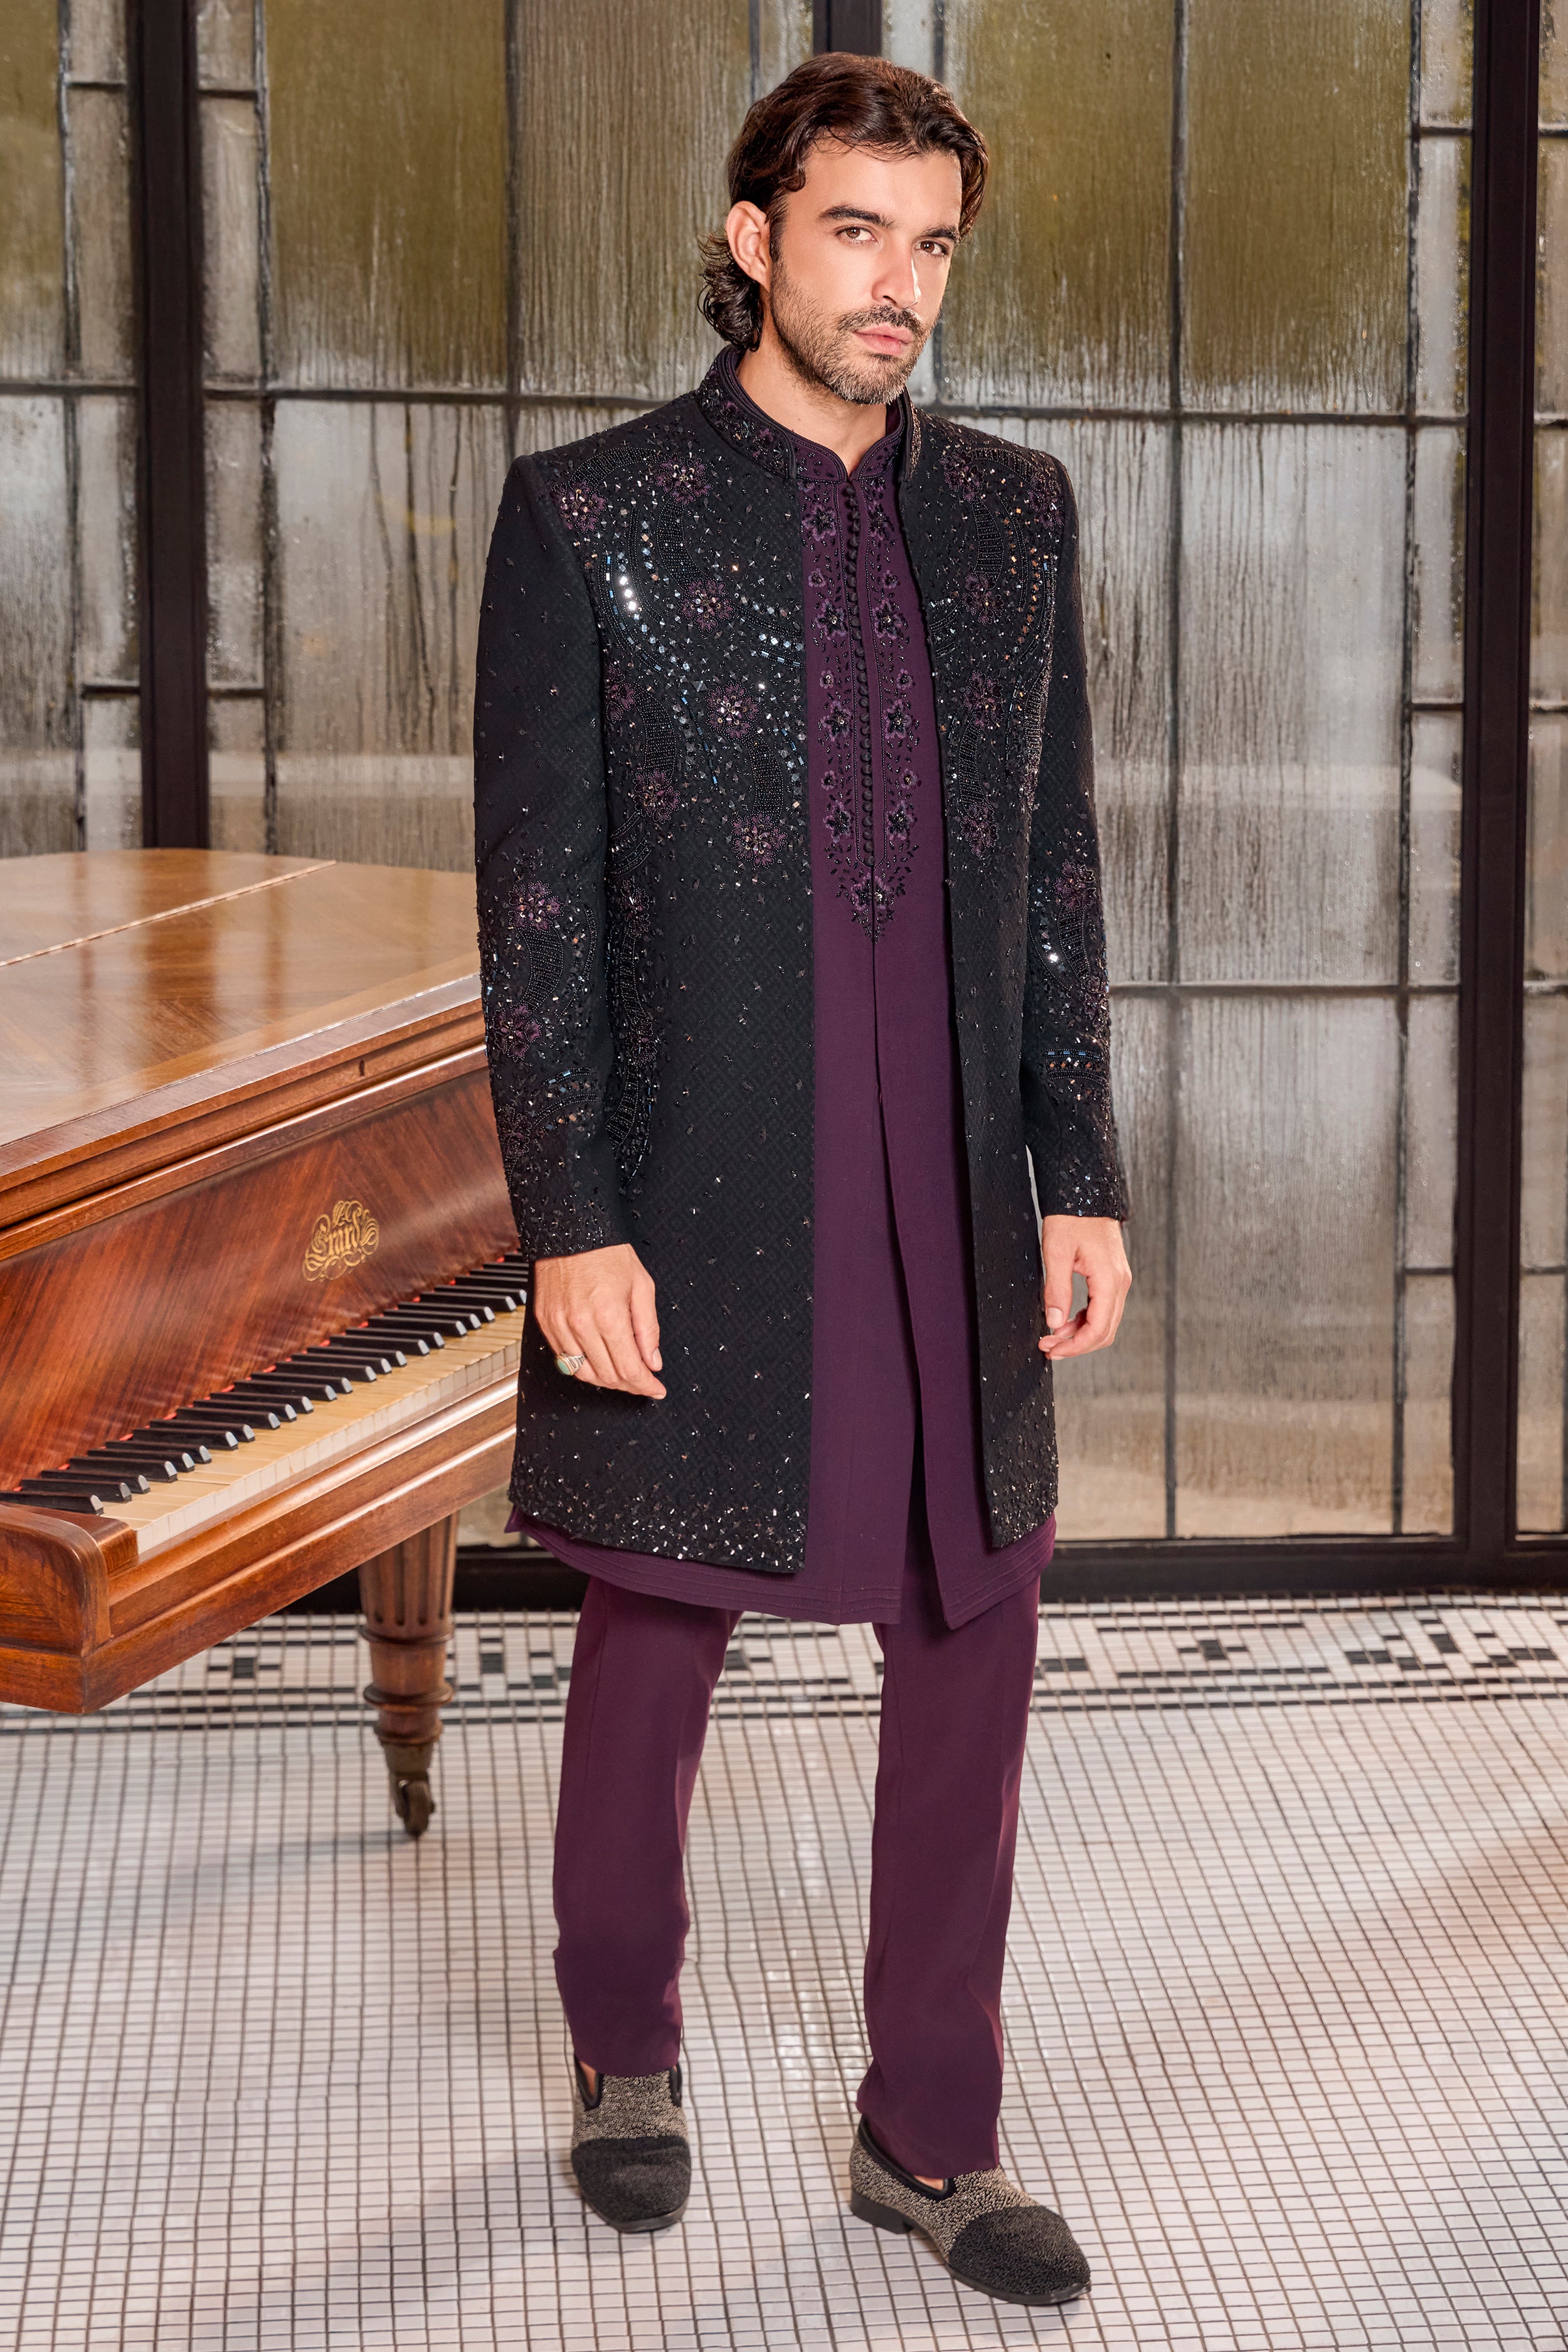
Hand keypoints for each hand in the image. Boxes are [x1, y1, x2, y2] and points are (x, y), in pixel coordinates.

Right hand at [531, 1243, 665, 1398]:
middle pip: (607, 1376)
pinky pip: (564, 1359)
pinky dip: (583, 1367)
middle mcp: (580, 1324)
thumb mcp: (642, 1286)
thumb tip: (652, 1361)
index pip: (629, 1368)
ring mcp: (559, 1325)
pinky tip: (598, 1361)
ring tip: (622, 1374)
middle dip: (630, 1385)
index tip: (656, 1389)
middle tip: (643, 1382)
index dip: (646, 1385)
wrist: (571, 1230)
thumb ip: (648, 1328)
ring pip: (583, 1373)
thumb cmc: (607, 1253)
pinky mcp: (545, 1322)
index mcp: (608, 1314)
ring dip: (606, 1380)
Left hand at [1039, 1215, 1129, 1360]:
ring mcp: (1119, 1279)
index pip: (1098, 1328)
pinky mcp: (1112, 1276)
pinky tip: (1065, 1320)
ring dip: (1080, 1334)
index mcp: (1109, 1279)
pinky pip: (1103, 1307)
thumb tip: (1055, 1322)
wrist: (1084, 1193)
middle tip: (1049, 1348)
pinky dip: (1085, 1319)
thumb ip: (1056, 1290)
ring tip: (1053, 1336)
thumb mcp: (1056, 1252)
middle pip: (1105, 1331)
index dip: (1075, 1346)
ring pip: (1105, 1321)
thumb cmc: (1071, 1217)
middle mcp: (1120, 1282)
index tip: (1053, 1350)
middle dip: (1077, 1345)